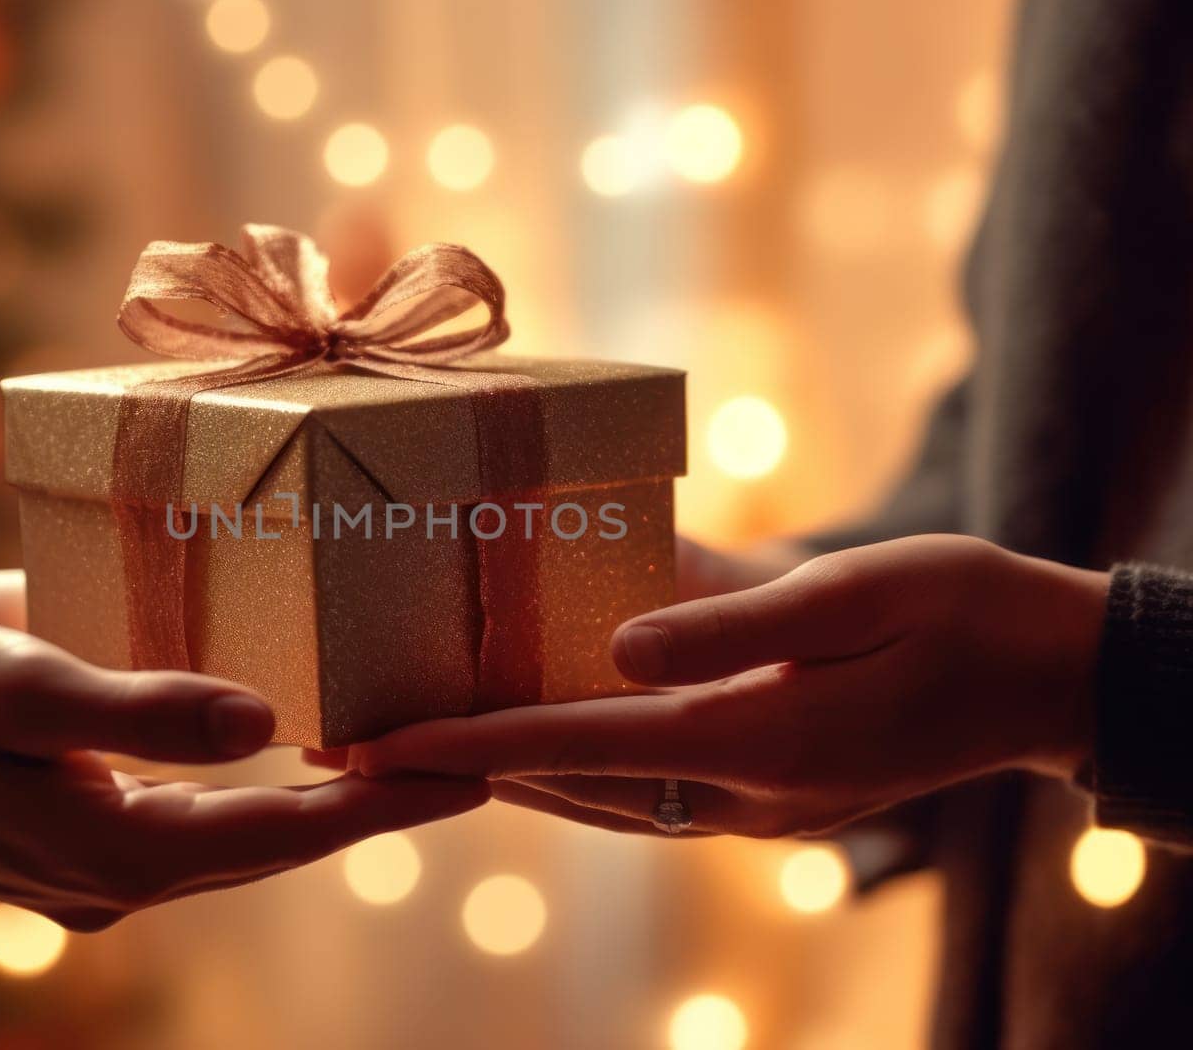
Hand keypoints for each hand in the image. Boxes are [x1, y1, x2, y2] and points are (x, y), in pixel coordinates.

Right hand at [0, 620, 486, 927]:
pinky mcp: (102, 814)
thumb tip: (268, 725)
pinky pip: (211, 806)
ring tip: (420, 736)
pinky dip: (274, 774)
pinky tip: (313, 728)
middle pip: (289, 835)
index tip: (475, 773)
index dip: (386, 803)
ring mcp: (117, 849)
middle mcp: (133, 864)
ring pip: (256, 826)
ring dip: (335, 788)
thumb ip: (139, 711)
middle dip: (382, 797)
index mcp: (121, 847)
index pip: (289, 830)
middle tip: (479, 749)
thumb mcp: (17, 688)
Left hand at [348, 535, 1107, 838]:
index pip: (576, 744)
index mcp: (759, 737)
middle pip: (566, 786)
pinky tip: (529, 749)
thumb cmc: (963, 611)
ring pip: (597, 801)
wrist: (1050, 675)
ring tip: (409, 756)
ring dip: (504, 780)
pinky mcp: (770, 798)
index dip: (467, 742)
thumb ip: (737, 619)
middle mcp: (743, 793)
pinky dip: (572, 775)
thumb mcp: (861, 590)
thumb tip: (618, 645)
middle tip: (350, 753)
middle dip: (456, 769)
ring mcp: (757, 809)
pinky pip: (643, 794)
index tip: (374, 745)